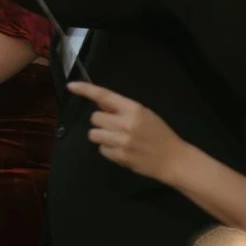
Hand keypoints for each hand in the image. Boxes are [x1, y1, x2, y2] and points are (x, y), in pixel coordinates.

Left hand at [70, 81, 184, 181]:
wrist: (173, 159)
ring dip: (101, 136)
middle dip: (101, 122)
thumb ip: (122, 109)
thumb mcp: (145, 115)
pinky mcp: (119, 156)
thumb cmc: (160, 134)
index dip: (86, 90)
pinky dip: (108, 150)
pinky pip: (101, 149)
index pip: (105, 96)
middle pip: (94, 118)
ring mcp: (121, 141)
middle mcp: (126, 123)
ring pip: (93, 134)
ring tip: (117, 139)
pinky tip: (121, 150)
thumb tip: (100, 104)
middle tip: (115, 127)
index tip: (71, 86)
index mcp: (134, 109)